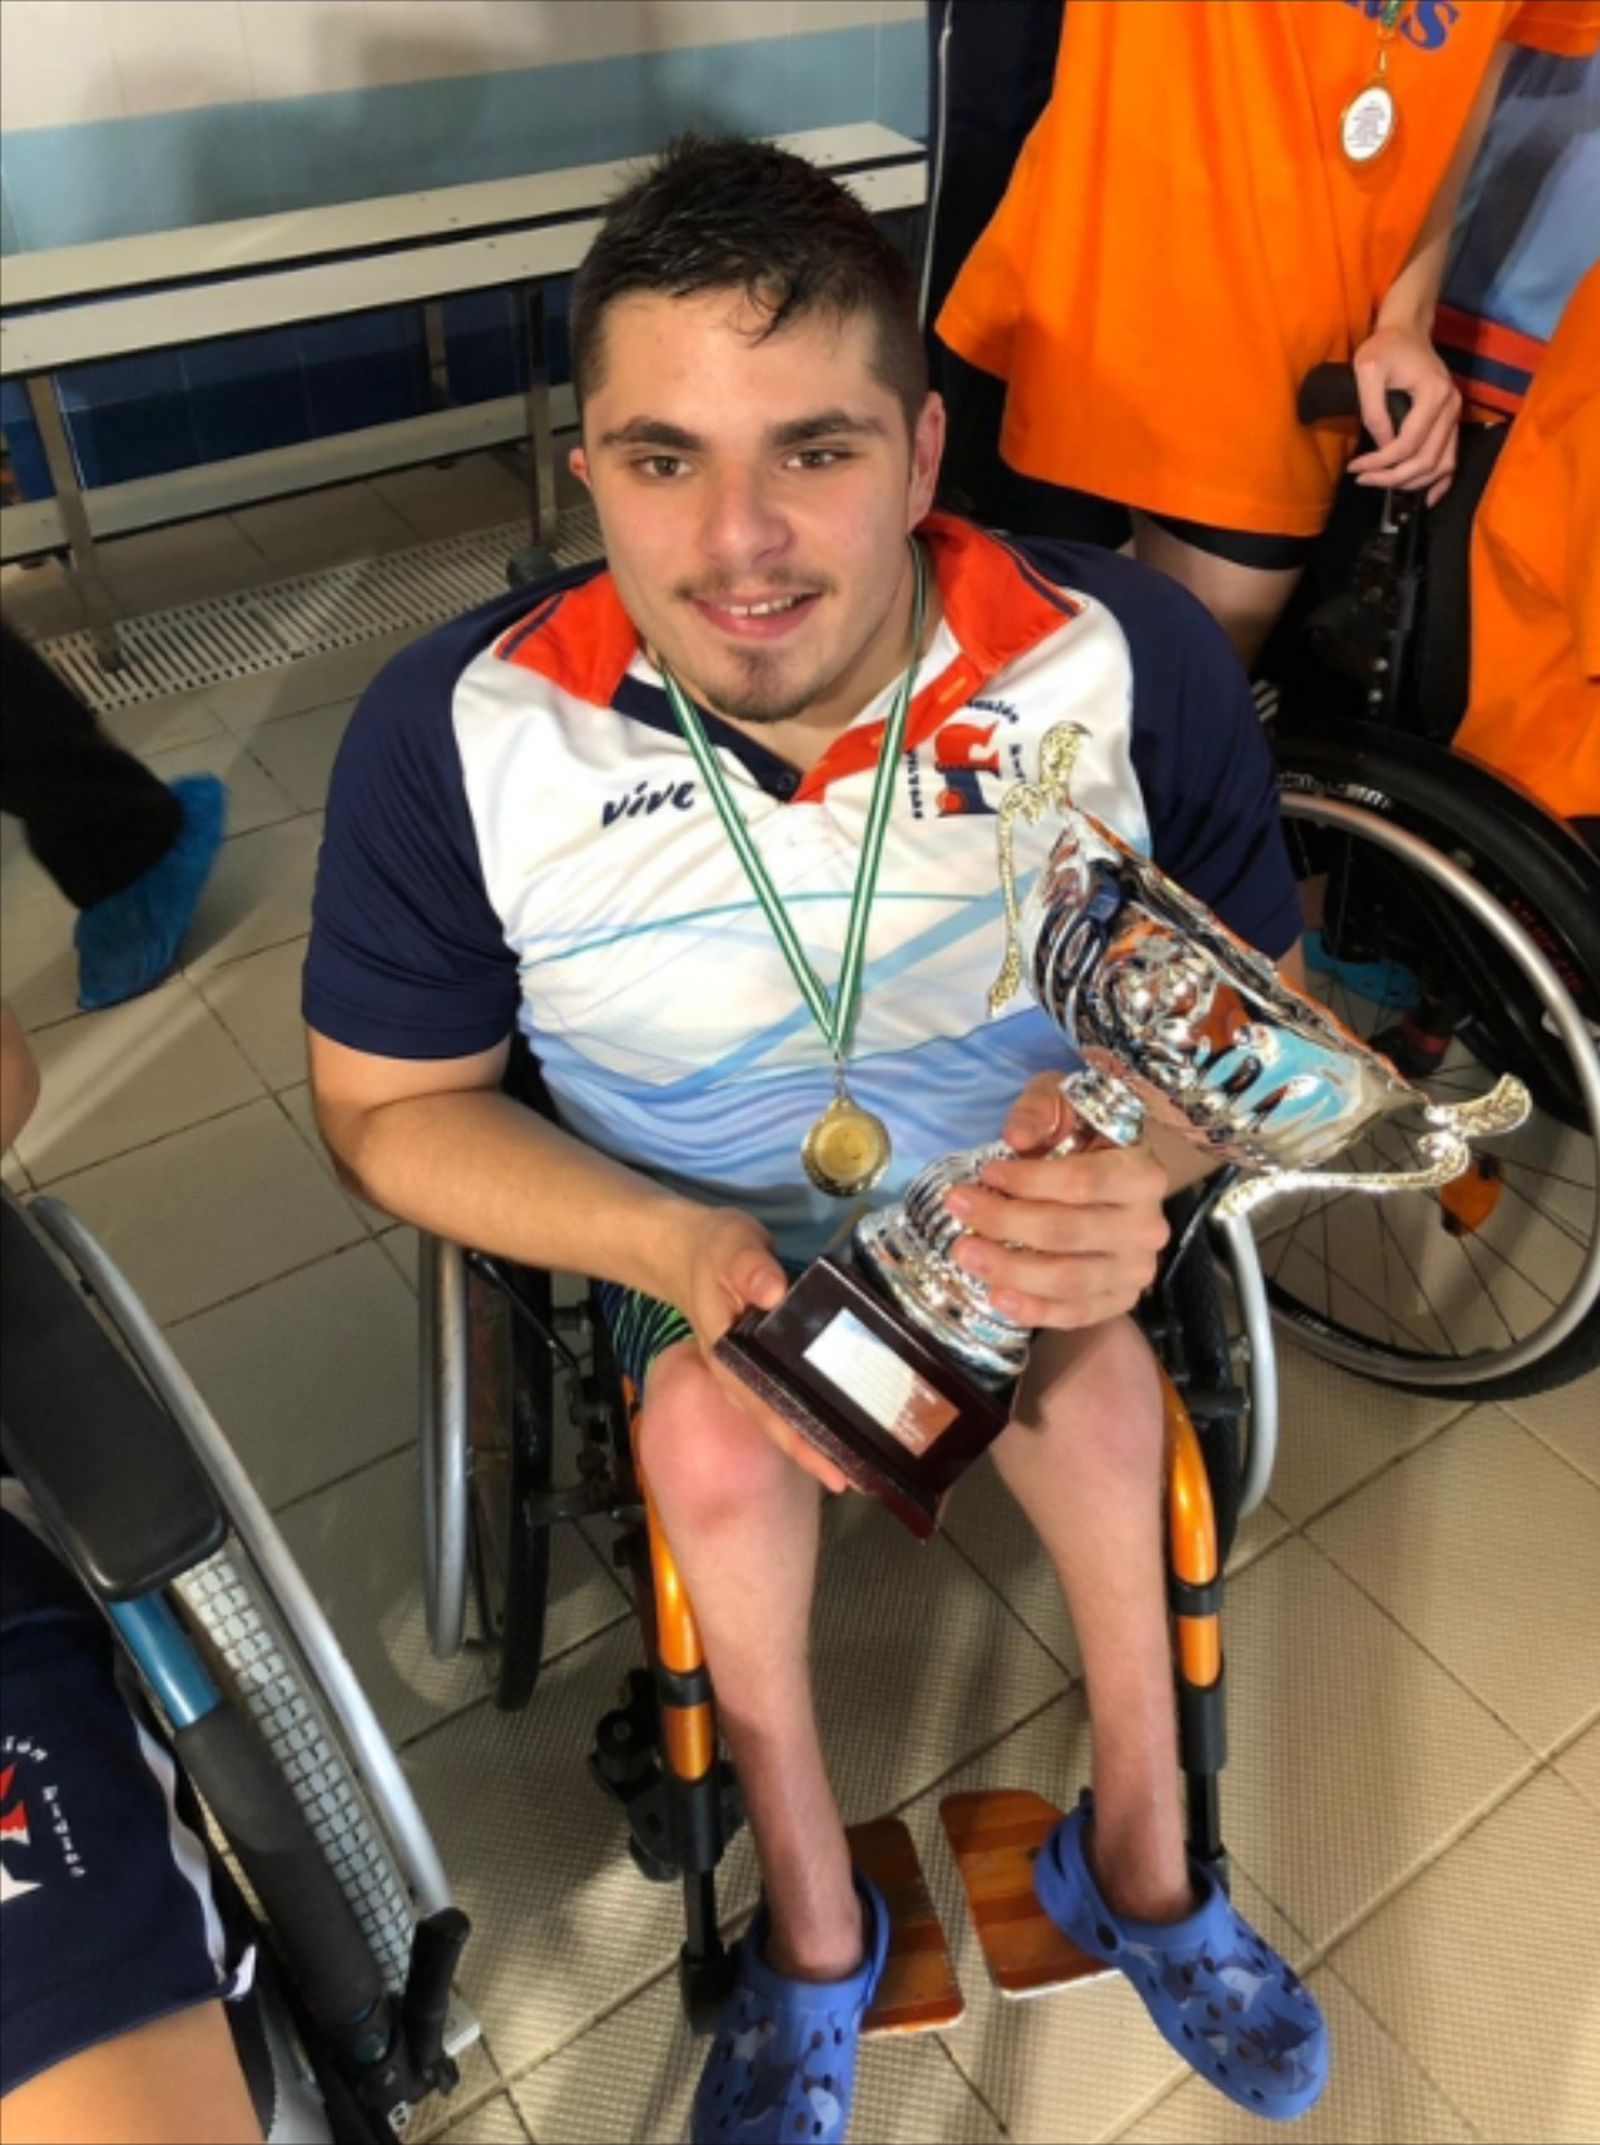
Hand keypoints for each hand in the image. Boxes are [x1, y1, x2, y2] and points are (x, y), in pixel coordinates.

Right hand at [672, 1205, 849, 1492]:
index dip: (801, 1444)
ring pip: (792, 1413)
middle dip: (824, 1454)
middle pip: (784, 1426)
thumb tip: (774, 1293)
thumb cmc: (715, 1251)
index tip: (836, 1474)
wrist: (694, 1249)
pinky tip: (853, 1416)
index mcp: (730, 1361)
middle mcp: (744, 1378)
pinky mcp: (772, 1359)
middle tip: (871, 1480)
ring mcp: (758, 1372)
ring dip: (826, 1437)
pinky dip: (823, 1406)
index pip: (768, 1412)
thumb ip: (750, 1268)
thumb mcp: (731, 1248)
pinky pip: (798, 1391)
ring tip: (871, 1462)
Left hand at [942, 1073, 1169, 1329]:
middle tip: (959, 1208)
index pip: (1085, 1182)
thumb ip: (1040, 1109)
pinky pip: (1076, 1313)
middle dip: (1006, 1223)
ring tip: (964, 1253)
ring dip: (1011, 1269)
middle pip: (1068, 1232)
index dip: (1031, 1181)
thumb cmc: (1085, 1135)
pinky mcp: (1119, 1300)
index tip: (986, 1173)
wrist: (1116, 1175)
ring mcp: (1136, 1270)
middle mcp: (1147, 1227)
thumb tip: (1018, 1138)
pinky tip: (996, 1296)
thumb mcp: (1063, 1102)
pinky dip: (1035, 1310)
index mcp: (1143, 1174)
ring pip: (1069, 1279)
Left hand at [1346, 322, 1461, 506]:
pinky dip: (1441, 481)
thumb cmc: (1385, 347)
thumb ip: (1374, 410)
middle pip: (1427, 460)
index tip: (1355, 468)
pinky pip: (1452, 459)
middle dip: (1393, 478)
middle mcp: (1451, 407)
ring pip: (1441, 465)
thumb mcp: (1367, 371)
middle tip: (1364, 480)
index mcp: (1434, 394)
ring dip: (1412, 483)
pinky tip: (1427, 497)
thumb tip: (1382, 446)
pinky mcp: (1451, 421)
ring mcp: (1455, 416)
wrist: (1407, 331)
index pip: (1409, 444)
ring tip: (1382, 483)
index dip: (1381, 462)